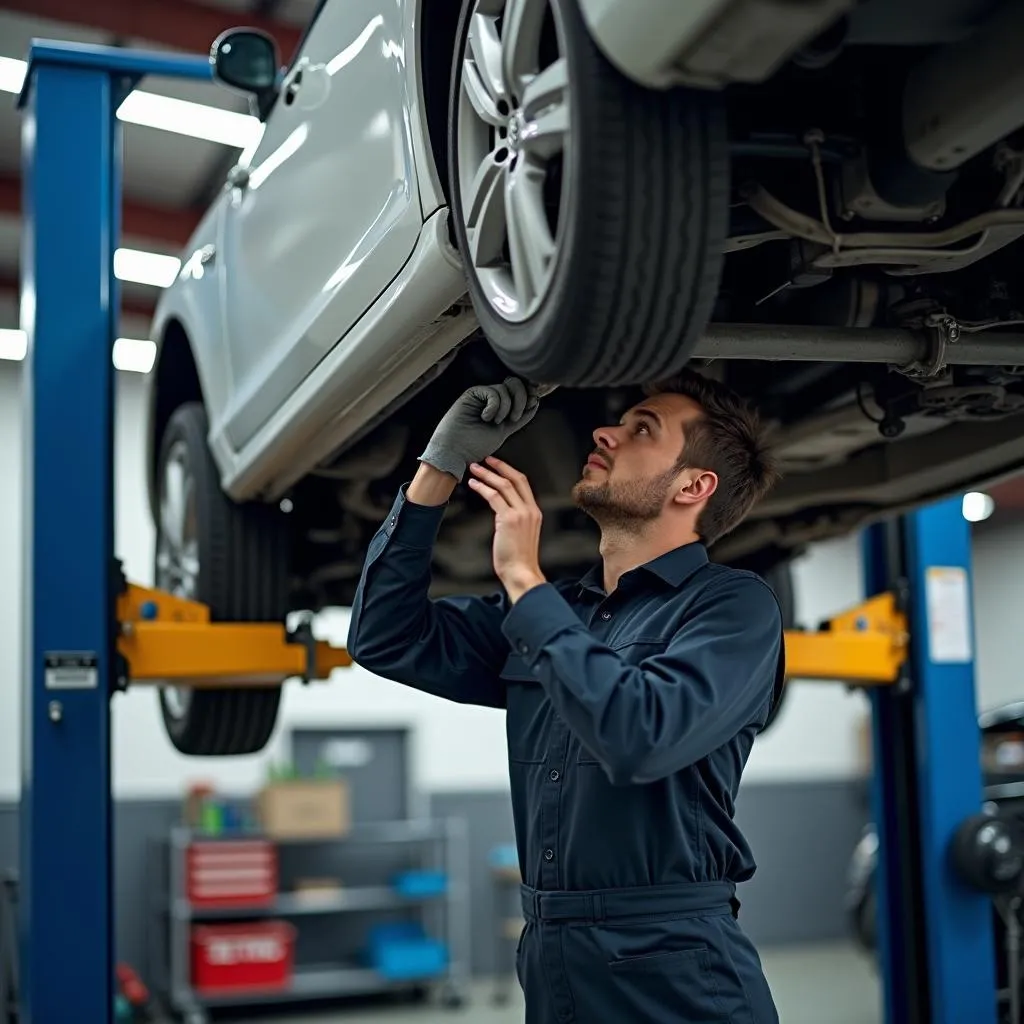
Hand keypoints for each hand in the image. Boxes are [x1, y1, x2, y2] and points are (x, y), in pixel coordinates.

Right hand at [418, 377, 540, 481]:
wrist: (456, 452)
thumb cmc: (476, 445)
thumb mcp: (505, 431)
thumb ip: (519, 417)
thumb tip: (536, 402)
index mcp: (502, 406)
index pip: (520, 391)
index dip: (529, 394)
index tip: (534, 402)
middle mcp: (492, 398)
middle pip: (515, 384)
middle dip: (521, 398)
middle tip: (515, 416)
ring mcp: (482, 396)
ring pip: (505, 388)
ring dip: (506, 407)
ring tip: (496, 422)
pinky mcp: (473, 394)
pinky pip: (493, 392)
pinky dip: (494, 406)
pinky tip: (486, 417)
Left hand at [467, 457, 546, 601]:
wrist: (522, 572)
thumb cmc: (519, 559)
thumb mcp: (522, 535)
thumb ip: (516, 521)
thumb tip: (501, 512)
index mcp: (535, 512)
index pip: (523, 484)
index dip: (509, 471)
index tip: (497, 465)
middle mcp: (530, 510)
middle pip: (515, 479)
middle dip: (499, 466)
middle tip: (485, 459)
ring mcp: (520, 514)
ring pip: (503, 485)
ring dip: (487, 475)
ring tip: (474, 469)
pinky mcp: (508, 519)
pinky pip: (494, 497)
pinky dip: (482, 488)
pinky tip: (474, 485)